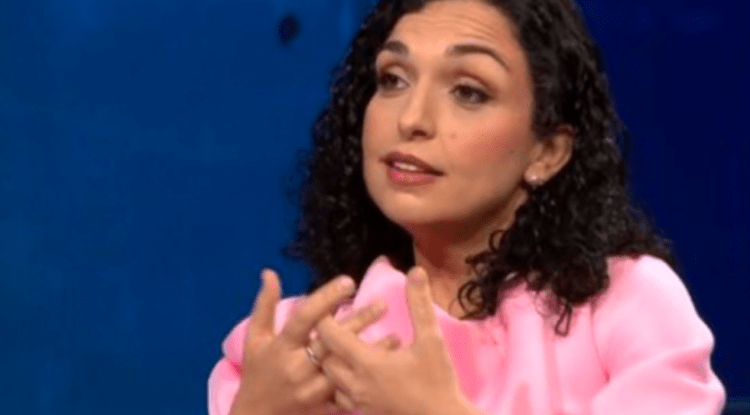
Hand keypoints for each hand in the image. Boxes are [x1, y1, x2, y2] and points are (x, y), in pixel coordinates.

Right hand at [229, 269, 400, 414]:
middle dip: (359, 321)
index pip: (305, 317)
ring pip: (347, 368)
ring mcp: (312, 390)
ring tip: (396, 338)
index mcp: (282, 347)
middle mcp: (298, 368)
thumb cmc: (257, 372)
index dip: (326, 298)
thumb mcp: (255, 339)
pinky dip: (367, 381)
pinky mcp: (322, 407)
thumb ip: (265, 305)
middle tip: (383, 304)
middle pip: (332, 341)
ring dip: (371, 353)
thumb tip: (270, 273)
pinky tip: (386, 370)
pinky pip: (348, 394)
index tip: (348, 281)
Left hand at [315, 266, 466, 414]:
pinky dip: (344, 386)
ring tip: (348, 352)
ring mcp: (358, 404)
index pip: (329, 335)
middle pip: (324, 359)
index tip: (330, 306)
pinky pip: (341, 400)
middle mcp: (355, 385)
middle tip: (337, 327)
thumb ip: (420, 304)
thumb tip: (415, 271)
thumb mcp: (432, 340)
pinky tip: (359, 378)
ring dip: (335, 365)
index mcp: (366, 363)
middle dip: (327, 343)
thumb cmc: (438, 382)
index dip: (326, 318)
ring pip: (330, 382)